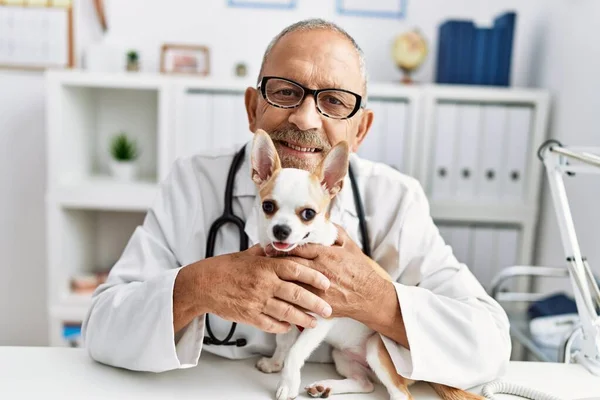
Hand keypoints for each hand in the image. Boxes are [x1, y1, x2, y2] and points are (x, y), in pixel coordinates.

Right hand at [188, 244, 332, 333]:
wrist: (203, 284)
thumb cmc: (225, 268)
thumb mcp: (247, 255)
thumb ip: (266, 253)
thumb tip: (280, 247)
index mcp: (265, 266)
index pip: (295, 269)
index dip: (313, 276)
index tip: (326, 282)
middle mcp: (263, 283)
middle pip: (296, 293)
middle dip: (315, 302)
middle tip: (328, 309)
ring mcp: (257, 301)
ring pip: (286, 312)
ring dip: (303, 318)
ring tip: (314, 322)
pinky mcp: (249, 316)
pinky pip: (270, 324)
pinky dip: (282, 326)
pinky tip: (290, 326)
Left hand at [265, 224, 389, 319]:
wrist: (369, 295)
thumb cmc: (359, 270)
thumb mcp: (349, 246)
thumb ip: (335, 232)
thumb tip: (323, 221)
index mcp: (326, 255)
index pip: (298, 248)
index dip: (282, 247)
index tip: (271, 246)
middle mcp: (320, 271)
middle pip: (291, 264)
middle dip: (275, 261)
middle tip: (263, 258)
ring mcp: (318, 288)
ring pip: (291, 282)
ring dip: (278, 279)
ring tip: (266, 275)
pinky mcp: (318, 303)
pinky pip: (299, 299)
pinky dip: (287, 296)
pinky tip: (277, 294)